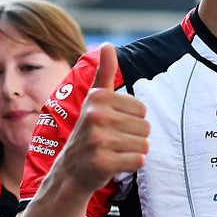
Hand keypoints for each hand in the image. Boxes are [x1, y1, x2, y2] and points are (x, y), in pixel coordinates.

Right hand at [53, 43, 148, 195]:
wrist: (70, 172)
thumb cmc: (89, 132)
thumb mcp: (94, 101)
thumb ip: (104, 73)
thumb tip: (107, 45)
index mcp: (98, 98)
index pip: (142, 108)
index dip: (132, 120)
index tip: (113, 124)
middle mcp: (96, 116)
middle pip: (146, 127)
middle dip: (134, 137)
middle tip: (113, 141)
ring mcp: (98, 140)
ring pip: (144, 144)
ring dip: (133, 151)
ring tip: (113, 151)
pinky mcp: (102, 162)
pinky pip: (138, 160)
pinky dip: (131, 164)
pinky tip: (114, 164)